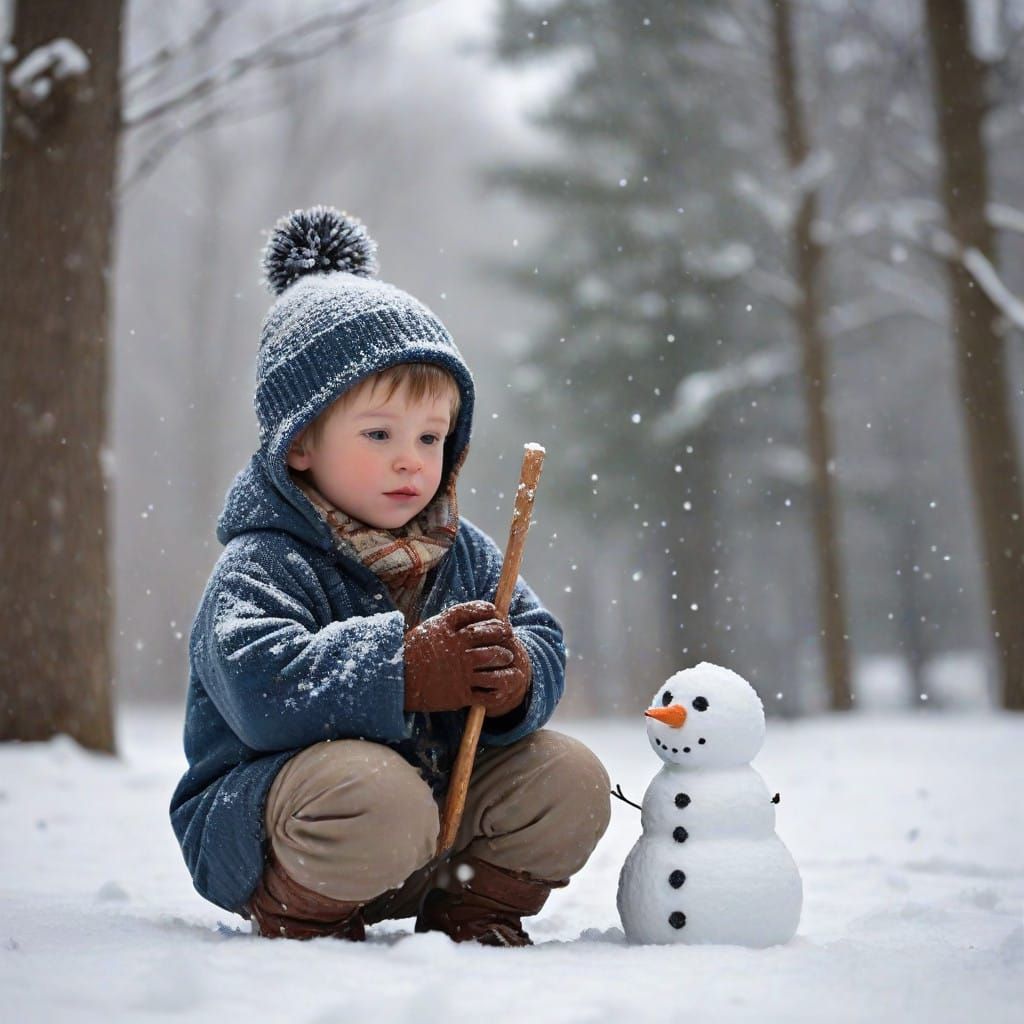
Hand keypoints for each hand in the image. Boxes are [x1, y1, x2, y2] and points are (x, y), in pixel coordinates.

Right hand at [404, 601, 529, 712]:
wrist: (396, 683)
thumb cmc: (413, 654)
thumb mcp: (428, 631)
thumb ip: (451, 623)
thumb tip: (478, 614)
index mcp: (443, 629)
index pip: (470, 611)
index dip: (486, 609)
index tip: (494, 610)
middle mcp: (454, 647)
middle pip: (487, 634)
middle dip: (502, 631)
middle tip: (507, 633)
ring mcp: (459, 671)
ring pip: (492, 660)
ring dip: (504, 657)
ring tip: (507, 657)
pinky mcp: (460, 694)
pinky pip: (488, 691)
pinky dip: (499, 687)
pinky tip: (501, 683)